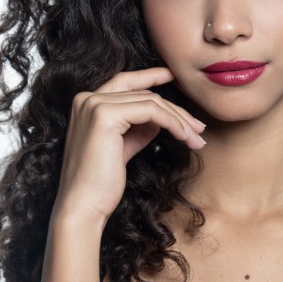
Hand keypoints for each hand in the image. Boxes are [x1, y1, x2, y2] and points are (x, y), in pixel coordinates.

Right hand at [53, 68, 206, 225]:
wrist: (83, 205)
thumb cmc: (101, 183)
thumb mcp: (124, 146)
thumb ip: (139, 128)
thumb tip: (162, 118)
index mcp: (86, 103)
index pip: (125, 82)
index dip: (150, 76)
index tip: (173, 76)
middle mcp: (86, 98)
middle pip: (143, 94)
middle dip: (176, 110)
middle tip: (198, 127)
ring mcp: (94, 104)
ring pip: (151, 101)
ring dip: (179, 120)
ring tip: (196, 138)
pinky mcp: (105, 115)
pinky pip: (151, 111)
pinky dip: (172, 122)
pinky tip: (184, 136)